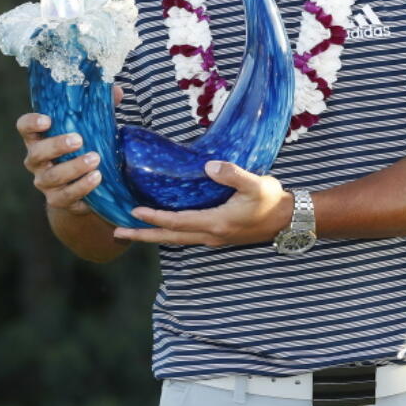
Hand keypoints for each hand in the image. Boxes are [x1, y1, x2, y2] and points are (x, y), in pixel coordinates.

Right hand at [17, 113, 101, 214]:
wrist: (80, 188)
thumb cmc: (83, 148)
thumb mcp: (88, 128)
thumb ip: (98, 110)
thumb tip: (116, 91)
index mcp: (39, 138)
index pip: (24, 127)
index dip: (31, 123)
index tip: (48, 120)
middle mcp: (36, 161)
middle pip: (37, 153)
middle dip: (57, 146)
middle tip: (79, 140)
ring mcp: (44, 182)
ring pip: (53, 177)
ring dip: (74, 168)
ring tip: (95, 159)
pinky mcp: (57, 200)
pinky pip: (66, 196)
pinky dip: (82, 188)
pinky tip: (97, 178)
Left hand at [113, 161, 290, 246]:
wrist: (289, 219)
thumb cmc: (271, 200)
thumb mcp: (255, 184)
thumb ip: (232, 174)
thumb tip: (209, 166)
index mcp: (216, 223)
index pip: (177, 222)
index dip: (154, 217)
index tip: (132, 211)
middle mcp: (211, 235)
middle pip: (169, 237)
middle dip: (143, 235)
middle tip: (116, 233)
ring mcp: (214, 238)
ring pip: (177, 238)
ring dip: (154, 235)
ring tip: (132, 230)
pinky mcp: (218, 235)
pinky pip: (187, 235)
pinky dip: (169, 231)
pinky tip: (164, 223)